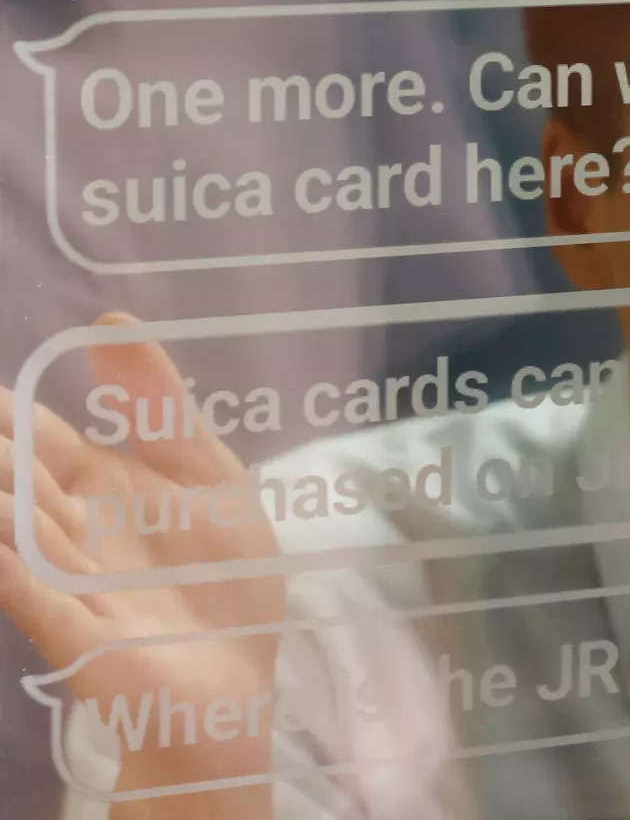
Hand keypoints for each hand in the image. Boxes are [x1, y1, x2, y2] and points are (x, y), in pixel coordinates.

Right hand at [0, 314, 281, 816]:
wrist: (233, 682)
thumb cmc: (222, 578)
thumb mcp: (207, 476)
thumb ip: (161, 407)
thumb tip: (109, 318)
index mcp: (95, 487)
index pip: (37, 438)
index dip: (9, 412)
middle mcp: (66, 531)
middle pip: (13, 480)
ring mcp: (65, 582)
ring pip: (14, 531)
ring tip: (0, 470)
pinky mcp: (78, 633)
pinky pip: (32, 597)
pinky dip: (11, 570)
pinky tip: (2, 544)